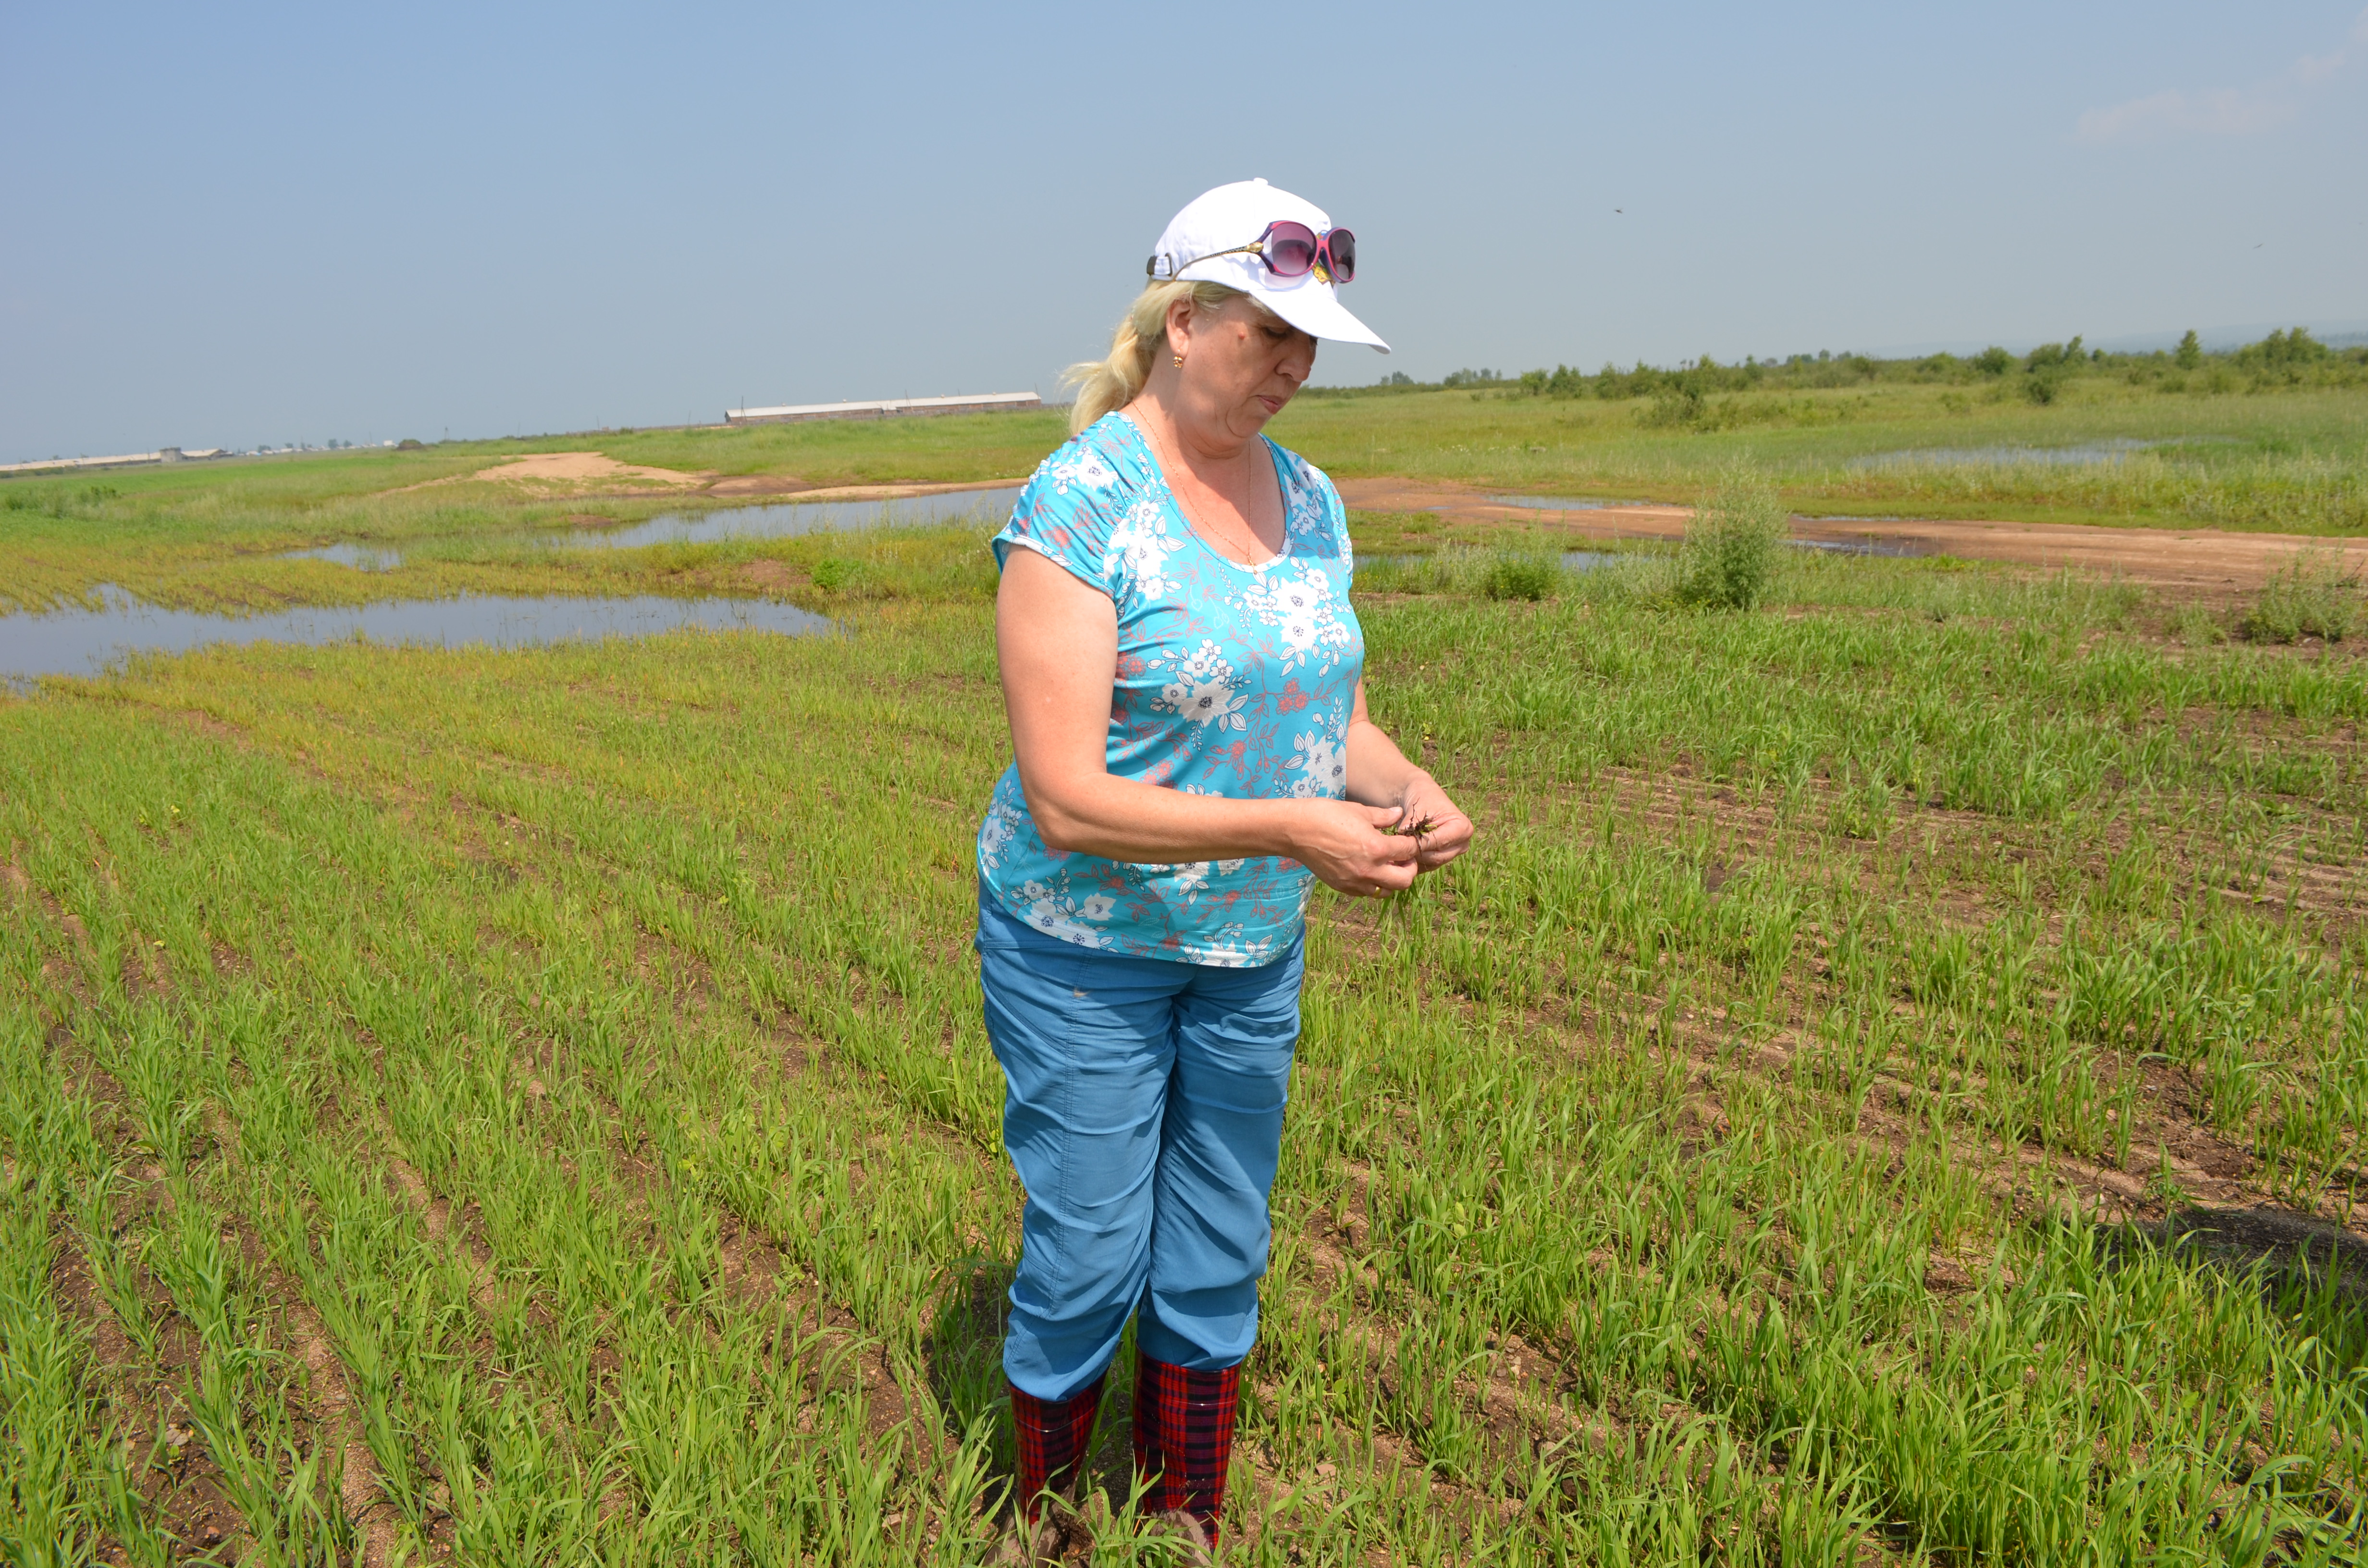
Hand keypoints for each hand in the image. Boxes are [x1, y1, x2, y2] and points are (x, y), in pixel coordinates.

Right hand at [1288, 800, 1419, 897]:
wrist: (1295, 831)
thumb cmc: (1326, 815)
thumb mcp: (1358, 811)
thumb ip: (1382, 817)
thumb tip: (1398, 814)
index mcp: (1376, 848)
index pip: (1409, 851)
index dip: (1414, 845)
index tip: (1410, 840)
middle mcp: (1369, 870)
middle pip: (1405, 880)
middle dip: (1409, 869)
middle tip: (1404, 858)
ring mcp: (1355, 881)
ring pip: (1387, 891)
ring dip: (1392, 879)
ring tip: (1386, 865)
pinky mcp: (1343, 887)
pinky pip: (1367, 892)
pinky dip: (1373, 884)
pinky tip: (1368, 869)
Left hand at [1390, 773, 1472, 872]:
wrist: (1423, 799)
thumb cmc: (1423, 799)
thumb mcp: (1418, 808)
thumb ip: (1412, 824)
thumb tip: (1402, 838)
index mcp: (1463, 828)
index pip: (1439, 842)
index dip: (1419, 843)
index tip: (1400, 841)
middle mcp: (1461, 844)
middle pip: (1436, 857)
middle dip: (1415, 852)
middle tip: (1395, 848)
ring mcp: (1452, 854)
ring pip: (1429, 864)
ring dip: (1412, 858)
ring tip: (1396, 851)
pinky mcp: (1441, 860)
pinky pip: (1425, 867)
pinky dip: (1412, 862)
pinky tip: (1400, 855)